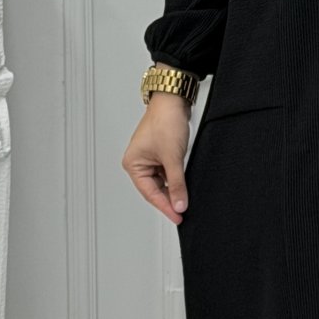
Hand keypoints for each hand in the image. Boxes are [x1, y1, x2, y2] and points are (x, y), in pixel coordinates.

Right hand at [122, 95, 192, 223]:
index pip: (149, 193)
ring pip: (162, 182)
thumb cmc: (165, 121)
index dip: (165, 207)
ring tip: (184, 200)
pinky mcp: (160, 154)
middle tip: (182, 212)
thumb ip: (177, 184)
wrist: (174, 100)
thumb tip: (179, 204)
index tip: (177, 217)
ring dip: (173, 190)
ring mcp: (150, 158)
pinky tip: (183, 186)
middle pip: (154, 189)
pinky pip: (167, 173)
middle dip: (169, 200)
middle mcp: (138, 162)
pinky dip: (175, 180)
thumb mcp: (173, 158)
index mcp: (133, 164)